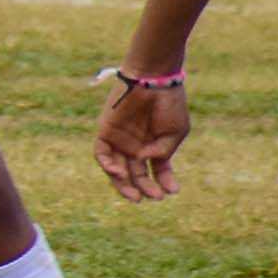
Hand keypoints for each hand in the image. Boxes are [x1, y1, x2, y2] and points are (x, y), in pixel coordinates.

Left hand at [94, 81, 188, 202]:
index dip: (165, 182)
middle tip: (153, 197)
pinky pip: (101, 154)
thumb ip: (163, 151)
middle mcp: (136, 146)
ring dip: (124, 184)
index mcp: (154, 147)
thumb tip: (145, 162)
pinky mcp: (106, 132)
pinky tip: (120, 173)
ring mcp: (120, 141)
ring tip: (136, 195)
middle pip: (136, 175)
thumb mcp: (175, 131)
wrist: (154, 79)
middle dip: (144, 188)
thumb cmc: (168, 103)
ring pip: (117, 170)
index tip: (172, 191)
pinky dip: (108, 166)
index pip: (157, 171)